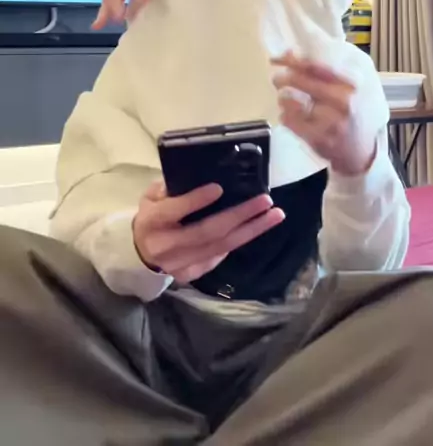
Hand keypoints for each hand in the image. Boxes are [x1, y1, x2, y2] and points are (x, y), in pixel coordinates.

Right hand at [133, 182, 284, 284]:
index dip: (196, 200)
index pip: (174, 211)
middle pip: (207, 232)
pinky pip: (219, 257)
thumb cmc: (151, 216)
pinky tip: (256, 227)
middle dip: (240, 216)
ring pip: (220, 247)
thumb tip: (199, 175)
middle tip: (265, 201)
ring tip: (274, 215)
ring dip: (251, 230)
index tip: (219, 188)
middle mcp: (166, 246)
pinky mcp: (191, 275)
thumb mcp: (151, 196)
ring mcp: (180, 264)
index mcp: (152, 221)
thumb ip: (170, 186)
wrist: (140, 253)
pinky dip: (238, 241)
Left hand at [272, 52, 376, 175]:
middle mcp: (342, 101)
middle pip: (299, 81)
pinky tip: (289, 114)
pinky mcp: (318, 138)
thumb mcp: (348, 87)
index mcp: (350, 84)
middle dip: (282, 78)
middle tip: (277, 79)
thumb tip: (290, 52)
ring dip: (283, 98)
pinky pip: (289, 121)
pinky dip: (285, 115)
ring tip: (286, 98)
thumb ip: (324, 69)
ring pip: (291, 102)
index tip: (278, 58)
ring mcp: (330, 122)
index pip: (315, 65)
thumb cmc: (353, 112)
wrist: (361, 151)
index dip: (292, 60)